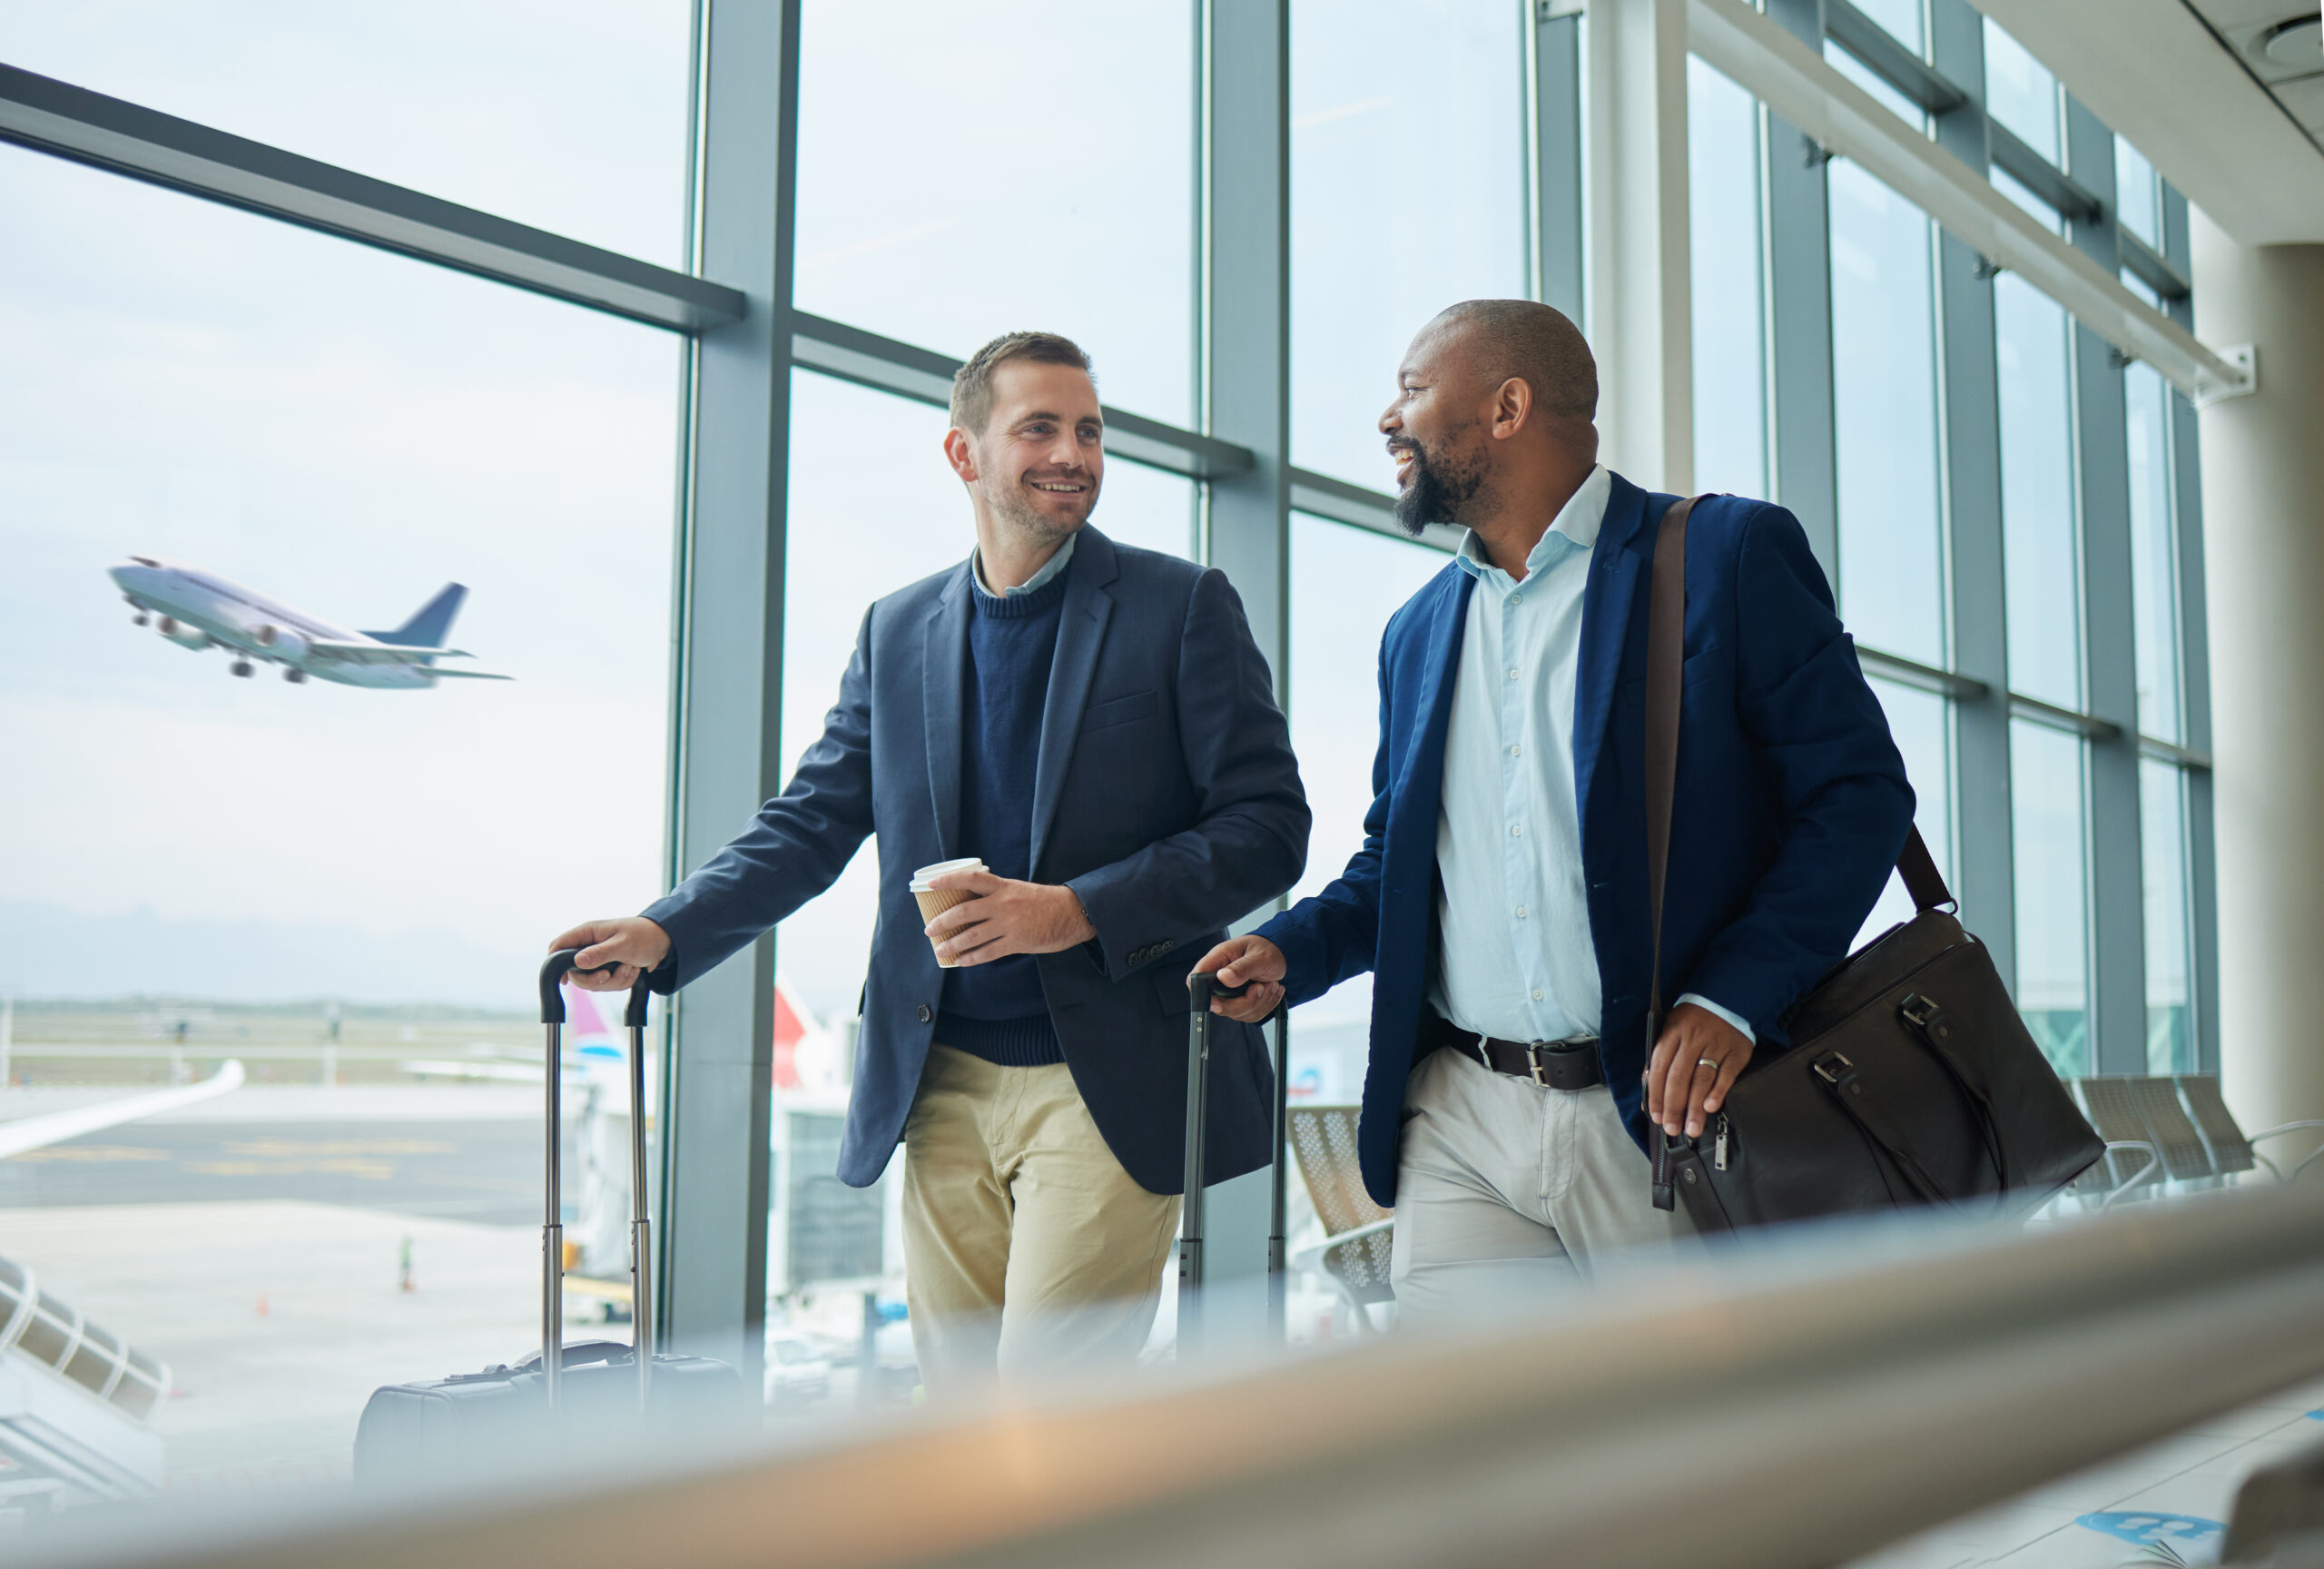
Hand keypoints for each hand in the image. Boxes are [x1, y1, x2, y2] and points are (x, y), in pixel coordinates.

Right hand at [549, 917, 669, 991]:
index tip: (563, 979)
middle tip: (609, 976)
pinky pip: (608, 985)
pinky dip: (623, 981)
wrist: (666, 943)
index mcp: (588, 933)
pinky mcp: (609, 970)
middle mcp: (590, 946)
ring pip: (594, 982)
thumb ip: (600, 954)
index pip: (559, 945)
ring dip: (615, 980)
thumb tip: (578, 962)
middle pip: (575, 973)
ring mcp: (599, 960)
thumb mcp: (623, 944)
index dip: (555, 962)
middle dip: (594, 980)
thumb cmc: (645, 935)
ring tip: (630, 967)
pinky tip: (634, 970)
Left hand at [923, 871, 1095, 964]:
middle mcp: (1002, 903)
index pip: (969, 879)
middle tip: (929, 929)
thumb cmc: (1043, 901)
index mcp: (1002, 886)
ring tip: (940, 950)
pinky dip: (971, 958)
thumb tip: (970, 904)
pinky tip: (961, 961)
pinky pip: (988, 952)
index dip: (948, 881)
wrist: (1073, 913)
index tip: (930, 885)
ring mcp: (1009, 924)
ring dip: (952, 945)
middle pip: (963, 912)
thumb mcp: (1017, 890)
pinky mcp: (1017, 942)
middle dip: (942, 922)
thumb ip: (996, 895)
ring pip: (972, 936)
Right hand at [1189, 935, 1284, 1023]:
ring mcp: (1229, 994)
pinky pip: (1250, 1015)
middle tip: (1260, 986)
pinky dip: (1265, 1006)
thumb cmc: (1267, 949)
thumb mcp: (1259, 956)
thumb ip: (1242, 967)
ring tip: (1271, 984)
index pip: (1195, 980)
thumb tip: (1223, 976)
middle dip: (1244, 1002)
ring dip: (1260, 1002)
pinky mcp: (1241, 1004)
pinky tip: (1271, 991)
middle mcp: (1220, 979)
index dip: (1201, 993)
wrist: (1280, 956)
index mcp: (1218, 961)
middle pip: (1218, 1005)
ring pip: (1237, 1013)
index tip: (1221, 999)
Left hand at [1645, 1002, 1752, 1140]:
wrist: (1726, 999)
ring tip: (1691, 1127)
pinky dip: (1718, 1091)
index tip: (1656, 1116)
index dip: (1656, 1095)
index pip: (1659, 1068)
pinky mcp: (1736, 1052)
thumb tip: (1649, 1091)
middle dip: (1674, 1106)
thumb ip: (1661, 1059)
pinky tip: (1710, 1107)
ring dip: (1695, 1106)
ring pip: (1701, 1079)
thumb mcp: (1671, 1030)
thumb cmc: (1693, 1021)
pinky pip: (1726, 1074)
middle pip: (1679, 1077)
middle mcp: (1693, 1040)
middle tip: (1672, 1128)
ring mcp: (1715, 1045)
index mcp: (1672, 1034)